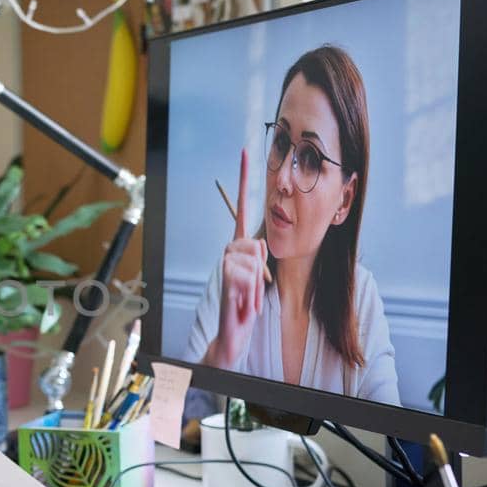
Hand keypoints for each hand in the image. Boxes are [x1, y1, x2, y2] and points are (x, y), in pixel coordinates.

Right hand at [208, 148, 267, 368]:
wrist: (233, 333)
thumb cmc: (247, 306)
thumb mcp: (259, 278)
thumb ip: (260, 257)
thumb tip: (261, 244)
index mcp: (240, 246)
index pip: (240, 208)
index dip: (243, 180)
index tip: (245, 152)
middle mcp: (229, 250)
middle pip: (257, 244)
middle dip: (261, 270)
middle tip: (253, 290)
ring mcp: (225, 264)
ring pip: (255, 261)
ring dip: (257, 285)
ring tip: (248, 298)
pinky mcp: (225, 279)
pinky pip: (248, 276)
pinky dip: (251, 294)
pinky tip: (241, 302)